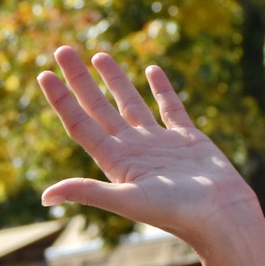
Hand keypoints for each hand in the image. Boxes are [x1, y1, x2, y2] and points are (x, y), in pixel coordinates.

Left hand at [37, 48, 257, 248]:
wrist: (220, 215)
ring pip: (131, 104)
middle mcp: (133, 150)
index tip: (44, 74)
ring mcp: (159, 143)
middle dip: (80, 80)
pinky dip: (161, 89)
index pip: (80, 125)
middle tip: (63, 50)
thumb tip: (45, 197)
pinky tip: (152, 70)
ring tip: (100, 55)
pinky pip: (170, 108)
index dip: (61, 101)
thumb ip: (88, 192)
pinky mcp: (187, 139)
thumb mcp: (126, 201)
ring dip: (115, 80)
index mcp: (116, 163)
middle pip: (99, 108)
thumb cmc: (174, 211)